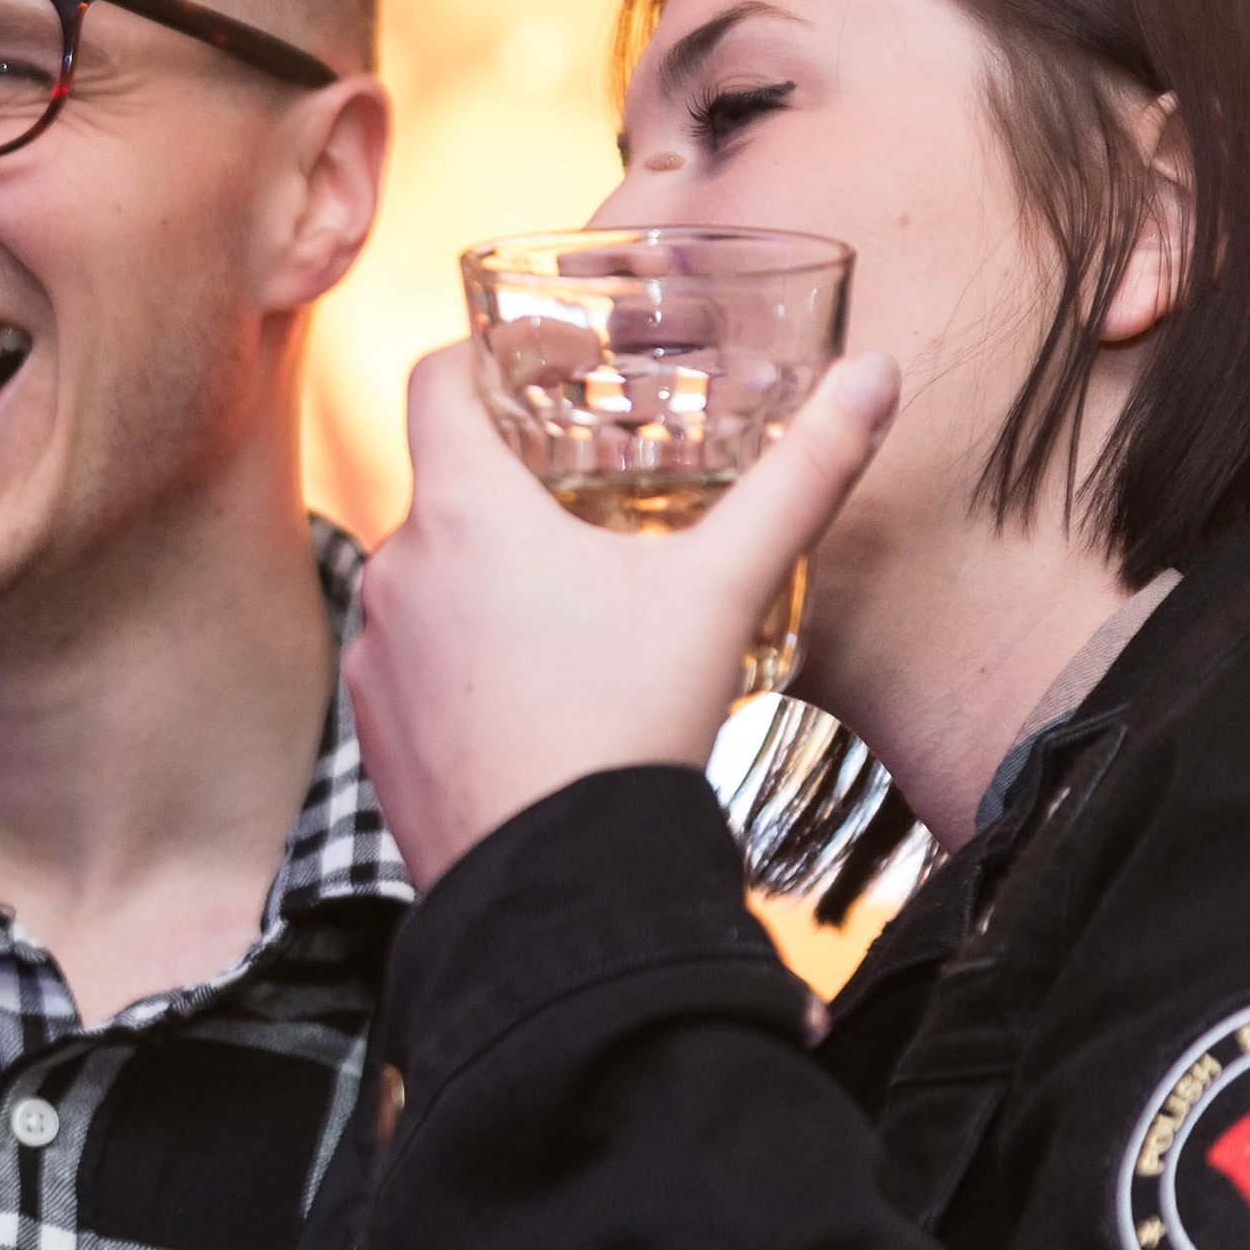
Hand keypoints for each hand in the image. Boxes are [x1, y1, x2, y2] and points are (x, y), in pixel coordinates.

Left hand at [348, 340, 897, 886]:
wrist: (557, 892)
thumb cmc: (631, 723)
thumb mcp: (724, 588)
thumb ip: (803, 474)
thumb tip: (878, 375)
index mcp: (463, 510)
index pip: (434, 380)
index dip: (481, 356)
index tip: (536, 365)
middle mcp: (396, 570)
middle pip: (443, 487)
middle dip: (511, 486)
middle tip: (587, 498)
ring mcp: (373, 655)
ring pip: (428, 581)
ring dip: (483, 579)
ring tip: (567, 610)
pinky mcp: (372, 732)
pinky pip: (410, 665)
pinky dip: (460, 660)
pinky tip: (530, 694)